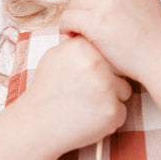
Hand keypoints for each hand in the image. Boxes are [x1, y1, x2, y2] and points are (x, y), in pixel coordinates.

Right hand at [20, 35, 131, 155]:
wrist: (36, 125)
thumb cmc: (45, 89)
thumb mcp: (55, 55)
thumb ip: (76, 43)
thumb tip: (92, 34)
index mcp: (83, 46)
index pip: (107, 51)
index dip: (101, 65)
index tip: (88, 75)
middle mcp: (97, 63)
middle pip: (119, 69)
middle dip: (109, 80)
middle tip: (88, 92)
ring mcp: (106, 88)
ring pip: (124, 90)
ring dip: (111, 98)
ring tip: (87, 105)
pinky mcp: (112, 111)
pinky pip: (122, 112)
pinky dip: (109, 118)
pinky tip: (90, 119)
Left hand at [58, 0, 160, 84]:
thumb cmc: (154, 33)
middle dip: (82, 2)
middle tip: (89, 18)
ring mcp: (105, 2)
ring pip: (73, 2)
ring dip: (75, 17)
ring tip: (83, 31)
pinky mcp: (95, 22)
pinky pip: (67, 18)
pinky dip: (67, 28)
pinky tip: (75, 36)